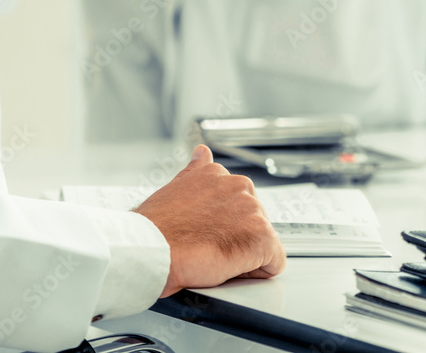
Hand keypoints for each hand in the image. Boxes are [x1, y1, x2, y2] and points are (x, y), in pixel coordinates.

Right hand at [134, 145, 285, 296]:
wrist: (152, 249)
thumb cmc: (156, 228)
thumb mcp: (175, 187)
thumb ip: (195, 172)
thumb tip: (203, 153)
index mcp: (218, 174)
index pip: (236, 203)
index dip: (222, 225)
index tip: (206, 233)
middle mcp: (239, 185)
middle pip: (252, 222)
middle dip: (235, 238)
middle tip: (206, 247)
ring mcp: (253, 210)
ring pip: (262, 243)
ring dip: (243, 255)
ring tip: (212, 256)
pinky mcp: (262, 237)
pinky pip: (273, 263)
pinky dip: (255, 273)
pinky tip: (229, 267)